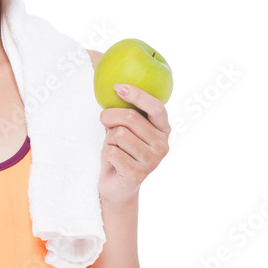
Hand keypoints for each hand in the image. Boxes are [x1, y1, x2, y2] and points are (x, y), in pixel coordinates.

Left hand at [97, 83, 170, 206]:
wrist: (117, 186)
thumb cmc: (120, 151)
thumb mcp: (124, 128)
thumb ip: (124, 111)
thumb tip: (109, 80)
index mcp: (163, 130)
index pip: (156, 107)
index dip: (138, 95)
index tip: (118, 87)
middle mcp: (162, 145)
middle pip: (131, 118)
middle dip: (110, 115)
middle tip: (104, 119)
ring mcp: (152, 161)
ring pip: (119, 134)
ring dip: (108, 139)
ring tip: (113, 147)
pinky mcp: (137, 174)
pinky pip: (111, 152)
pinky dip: (105, 153)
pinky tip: (112, 161)